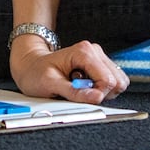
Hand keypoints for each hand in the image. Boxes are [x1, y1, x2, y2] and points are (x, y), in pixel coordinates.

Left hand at [9, 38, 128, 102]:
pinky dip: (102, 90)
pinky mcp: (100, 66)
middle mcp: (94, 52)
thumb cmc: (37, 73)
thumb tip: (96, 98)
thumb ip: (74, 92)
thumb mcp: (50, 84)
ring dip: (102, 91)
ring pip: (118, 82)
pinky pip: (112, 83)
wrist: (31, 66)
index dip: (98, 94)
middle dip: (102, 93)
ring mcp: (99, 58)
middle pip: (117, 81)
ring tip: (81, 88)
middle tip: (80, 92)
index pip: (108, 80)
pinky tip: (85, 87)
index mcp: (84, 52)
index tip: (82, 97)